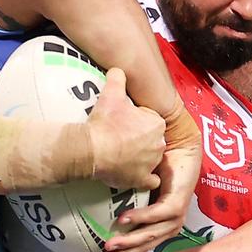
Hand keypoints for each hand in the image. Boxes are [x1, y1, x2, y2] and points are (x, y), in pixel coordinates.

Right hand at [87, 68, 164, 190]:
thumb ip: (117, 78)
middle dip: (141, 139)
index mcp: (156, 123)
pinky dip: (145, 178)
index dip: (138, 120)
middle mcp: (159, 144)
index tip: (125, 122)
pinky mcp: (142, 179)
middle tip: (123, 138)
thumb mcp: (111, 93)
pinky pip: (150, 180)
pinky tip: (134, 173)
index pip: (151, 120)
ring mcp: (151, 163)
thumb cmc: (104, 123)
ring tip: (123, 154)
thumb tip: (118, 71)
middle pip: (152, 139)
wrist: (92, 149)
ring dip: (141, 157)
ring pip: (151, 158)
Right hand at [100, 105, 201, 251]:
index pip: (138, 248)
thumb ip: (120, 199)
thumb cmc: (156, 167)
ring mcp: (175, 216)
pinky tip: (123, 218)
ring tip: (109, 244)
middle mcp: (168, 225)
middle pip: (143, 246)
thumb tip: (91, 205)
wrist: (179, 148)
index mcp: (158, 225)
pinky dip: (140, 217)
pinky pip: (157, 213)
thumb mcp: (135, 188)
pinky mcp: (177, 203)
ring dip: (129, 241)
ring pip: (150, 235)